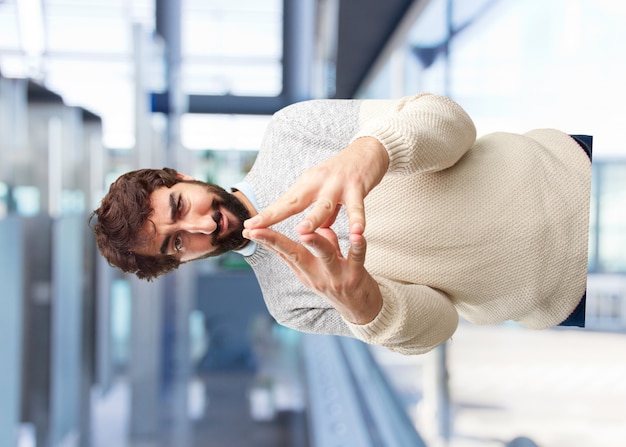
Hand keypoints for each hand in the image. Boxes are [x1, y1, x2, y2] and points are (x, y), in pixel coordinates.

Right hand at [243, 226, 382, 324]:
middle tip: (260, 228)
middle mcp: (317, 275)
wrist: (362, 313)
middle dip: (276, 241)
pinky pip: (357, 258)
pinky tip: (357, 237)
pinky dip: (358, 246)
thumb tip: (309, 228)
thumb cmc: (339, 283)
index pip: (282, 253)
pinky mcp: (356, 276)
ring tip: (307, 233)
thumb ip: (316, 245)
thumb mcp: (320, 268)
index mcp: (305, 272)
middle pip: (294, 254)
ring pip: (325, 255)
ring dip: (316, 243)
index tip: (248, 229)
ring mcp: (336, 277)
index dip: (265, 240)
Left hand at [244, 137, 388, 235]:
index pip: (282, 203)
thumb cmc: (344, 174)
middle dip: (274, 215)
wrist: (369, 149)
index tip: (247, 228)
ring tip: (302, 232)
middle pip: (294, 202)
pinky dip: (358, 220)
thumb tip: (316, 231)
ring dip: (313, 219)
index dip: (265, 215)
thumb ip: (321, 213)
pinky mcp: (357, 185)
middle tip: (257, 228)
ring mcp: (337, 184)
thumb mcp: (325, 191)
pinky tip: (357, 233)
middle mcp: (317, 182)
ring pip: (323, 204)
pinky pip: (357, 206)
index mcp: (306, 184)